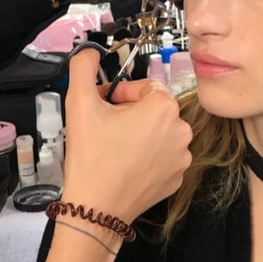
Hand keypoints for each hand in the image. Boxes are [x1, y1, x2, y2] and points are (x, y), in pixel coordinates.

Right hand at [61, 48, 192, 223]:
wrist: (96, 208)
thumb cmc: (91, 159)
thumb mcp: (80, 104)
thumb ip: (83, 68)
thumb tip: (90, 53)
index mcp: (164, 108)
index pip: (145, 86)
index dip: (122, 94)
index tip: (106, 106)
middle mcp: (181, 131)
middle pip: (154, 109)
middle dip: (130, 114)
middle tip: (107, 127)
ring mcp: (182, 157)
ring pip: (159, 133)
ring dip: (139, 134)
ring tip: (116, 147)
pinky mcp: (177, 177)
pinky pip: (164, 156)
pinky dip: (147, 156)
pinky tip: (126, 164)